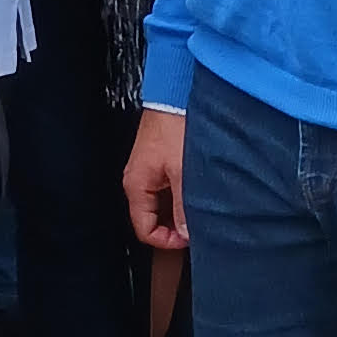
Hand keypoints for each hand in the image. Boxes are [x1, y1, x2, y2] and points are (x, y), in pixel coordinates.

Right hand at [125, 105, 188, 251]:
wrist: (176, 96)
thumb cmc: (174, 126)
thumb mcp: (184, 173)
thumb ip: (184, 207)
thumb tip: (187, 233)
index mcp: (136, 185)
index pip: (144, 230)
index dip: (167, 240)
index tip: (189, 238)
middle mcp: (138, 179)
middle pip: (153, 218)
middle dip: (176, 225)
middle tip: (198, 223)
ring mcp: (148, 170)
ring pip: (162, 204)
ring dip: (180, 209)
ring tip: (200, 206)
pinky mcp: (159, 161)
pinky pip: (167, 189)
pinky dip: (181, 194)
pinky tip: (198, 190)